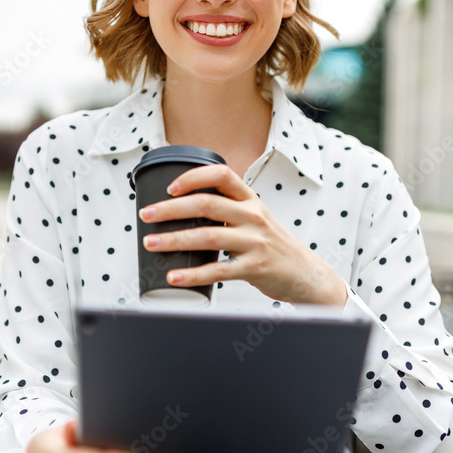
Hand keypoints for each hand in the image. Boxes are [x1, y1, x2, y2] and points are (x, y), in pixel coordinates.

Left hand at [139, 163, 346, 305]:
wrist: (305, 273)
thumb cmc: (273, 245)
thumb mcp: (255, 218)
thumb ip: (228, 209)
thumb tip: (184, 208)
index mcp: (250, 200)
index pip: (221, 175)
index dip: (193, 177)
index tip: (169, 187)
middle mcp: (253, 217)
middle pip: (206, 204)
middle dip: (170, 209)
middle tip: (146, 216)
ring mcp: (255, 242)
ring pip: (207, 236)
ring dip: (174, 240)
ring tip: (151, 244)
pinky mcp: (255, 268)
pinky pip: (218, 271)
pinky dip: (193, 274)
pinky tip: (175, 277)